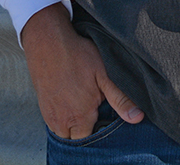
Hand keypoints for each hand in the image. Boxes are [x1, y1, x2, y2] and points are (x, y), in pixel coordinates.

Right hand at [19, 3, 143, 138]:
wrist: (47, 41)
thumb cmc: (76, 55)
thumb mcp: (104, 74)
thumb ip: (120, 99)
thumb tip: (137, 117)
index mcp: (80, 116)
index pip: (91, 138)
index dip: (99, 128)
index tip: (101, 114)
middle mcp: (62, 120)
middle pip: (76, 138)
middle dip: (84, 129)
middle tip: (91, 108)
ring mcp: (49, 114)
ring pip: (62, 132)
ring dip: (71, 124)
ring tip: (79, 104)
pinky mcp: (42, 106)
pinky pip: (52, 122)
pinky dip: (60, 116)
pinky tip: (67, 99)